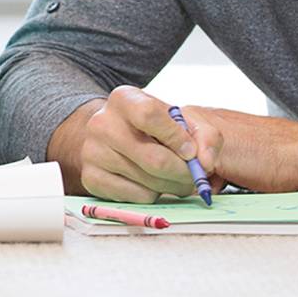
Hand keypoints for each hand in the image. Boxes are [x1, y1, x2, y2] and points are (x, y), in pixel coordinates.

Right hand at [73, 85, 226, 204]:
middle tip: (195, 176)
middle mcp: (102, 123)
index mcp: (124, 99)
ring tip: (177, 177)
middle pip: (153, 158)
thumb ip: (205, 136)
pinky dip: (155, 194)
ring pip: (148, 182)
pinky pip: (137, 197)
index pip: (150, 116)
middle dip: (183, 172)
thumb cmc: (153, 127)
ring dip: (173, 185)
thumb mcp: (180, 120)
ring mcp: (93, 152)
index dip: (176, 137)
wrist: (114, 136)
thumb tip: (205, 163)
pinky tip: (154, 182)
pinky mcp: (91, 179)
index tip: (191, 152)